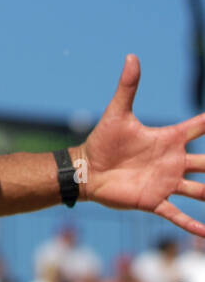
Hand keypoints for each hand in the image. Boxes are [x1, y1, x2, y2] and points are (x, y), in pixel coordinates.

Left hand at [80, 54, 204, 236]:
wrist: (88, 169)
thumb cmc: (103, 140)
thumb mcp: (118, 112)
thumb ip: (128, 86)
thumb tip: (132, 56)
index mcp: (167, 139)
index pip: (197, 128)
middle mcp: (172, 162)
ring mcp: (166, 183)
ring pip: (200, 190)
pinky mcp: (155, 201)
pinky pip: (178, 215)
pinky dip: (193, 226)